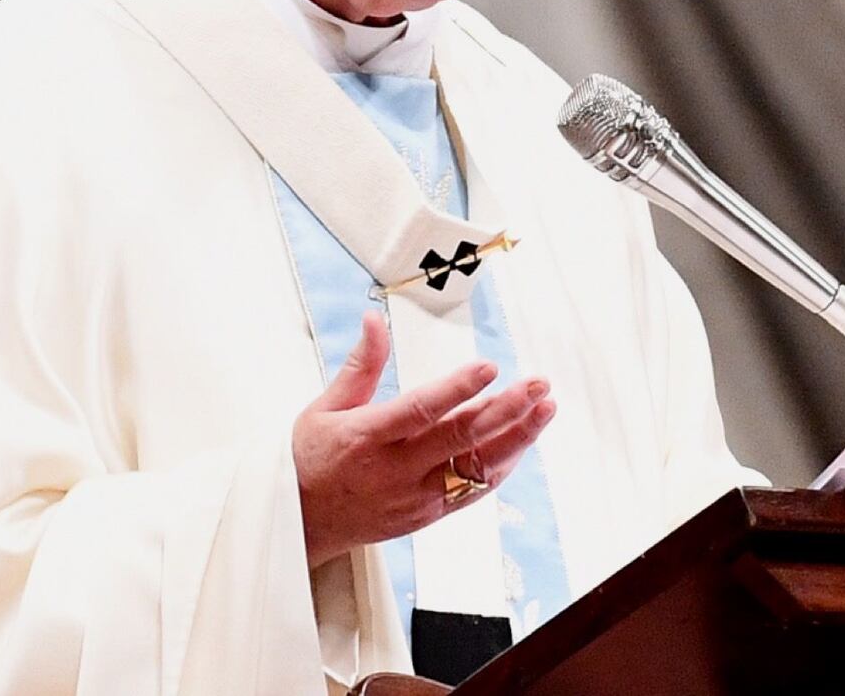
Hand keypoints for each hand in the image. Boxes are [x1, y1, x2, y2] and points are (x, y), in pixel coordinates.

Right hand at [293, 314, 557, 565]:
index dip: (457, 389)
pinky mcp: (425, 517)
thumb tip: (374, 319)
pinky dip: (500, 466)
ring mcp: (413, 498)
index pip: (419, 411)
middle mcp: (394, 470)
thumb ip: (360, 365)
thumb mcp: (324, 407)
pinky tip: (522, 441)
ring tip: (545, 409)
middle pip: (459, 439)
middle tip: (538, 384)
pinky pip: (472, 492)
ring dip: (516, 438)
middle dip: (505, 410)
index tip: (489, 367)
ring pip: (475, 468)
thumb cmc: (310, 459)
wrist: (300, 526)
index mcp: (366, 437)